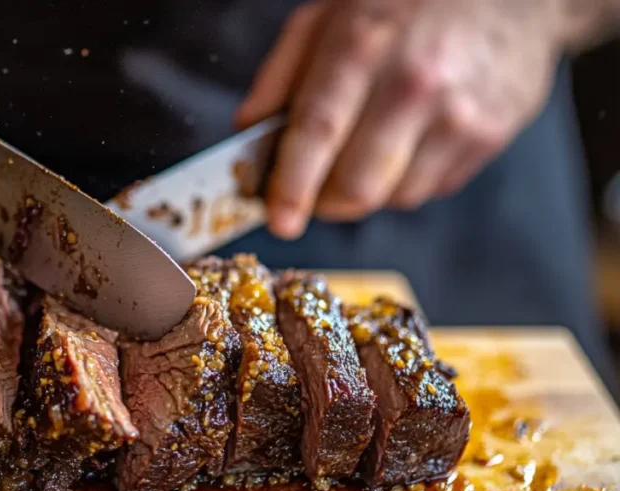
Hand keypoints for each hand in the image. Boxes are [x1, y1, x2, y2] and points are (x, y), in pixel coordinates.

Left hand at [235, 0, 562, 238]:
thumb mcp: (326, 16)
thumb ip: (281, 76)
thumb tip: (248, 132)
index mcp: (362, 47)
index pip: (318, 132)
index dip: (293, 186)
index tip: (279, 220)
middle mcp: (413, 84)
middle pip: (357, 186)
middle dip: (323, 203)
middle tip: (312, 191)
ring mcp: (458, 113)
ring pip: (394, 197)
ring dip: (366, 192)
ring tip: (366, 150)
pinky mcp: (490, 134)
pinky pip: (431, 188)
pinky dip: (406, 180)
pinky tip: (408, 140)